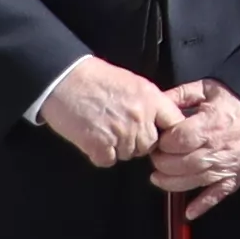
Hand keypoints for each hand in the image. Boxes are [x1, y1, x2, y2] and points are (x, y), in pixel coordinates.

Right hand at [35, 57, 174, 169]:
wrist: (64, 79)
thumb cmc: (95, 78)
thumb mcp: (131, 82)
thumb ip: (149, 102)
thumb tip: (160, 120)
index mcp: (151, 98)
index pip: (175, 124)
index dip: (168, 132)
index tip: (159, 135)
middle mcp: (140, 117)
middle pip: (150, 145)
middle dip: (138, 142)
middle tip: (120, 129)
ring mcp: (121, 133)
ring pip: (129, 154)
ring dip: (118, 148)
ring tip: (103, 129)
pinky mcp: (100, 146)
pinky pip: (108, 161)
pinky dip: (100, 154)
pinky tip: (93, 138)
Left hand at [154, 81, 239, 215]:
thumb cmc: (236, 100)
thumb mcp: (208, 88)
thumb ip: (181, 95)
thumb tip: (156, 102)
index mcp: (211, 124)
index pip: (179, 140)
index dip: (163, 142)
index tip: (158, 139)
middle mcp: (218, 148)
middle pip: (182, 163)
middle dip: (162, 163)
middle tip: (155, 157)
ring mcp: (227, 165)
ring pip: (193, 181)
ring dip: (171, 184)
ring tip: (159, 177)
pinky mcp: (235, 177)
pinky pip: (217, 195)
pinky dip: (202, 206)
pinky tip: (188, 213)